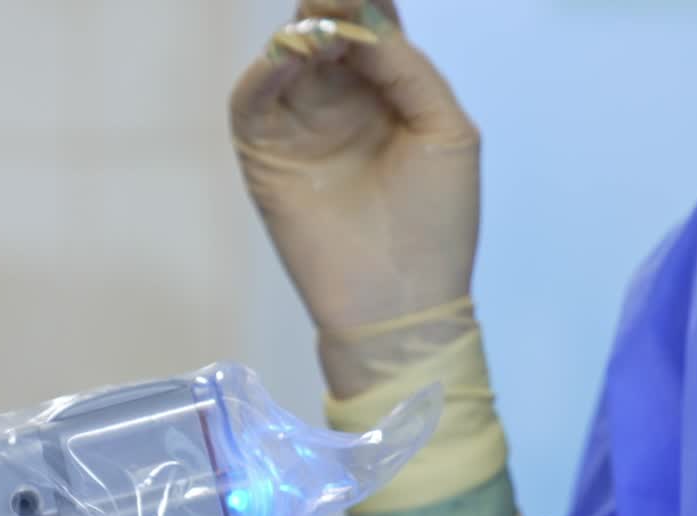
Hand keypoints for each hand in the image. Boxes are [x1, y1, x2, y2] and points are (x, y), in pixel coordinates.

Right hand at [231, 2, 480, 394]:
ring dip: (300, 34)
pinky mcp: (266, 160)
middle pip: (325, 30)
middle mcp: (341, 103)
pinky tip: (291, 56)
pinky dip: (263, 72)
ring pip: (286, 59)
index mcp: (390, 94)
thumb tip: (361, 19)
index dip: (366, 2)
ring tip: (319, 31)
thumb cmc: (435, 225)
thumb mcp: (445, 129)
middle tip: (332, 0)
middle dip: (329, 6)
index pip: (372, 24)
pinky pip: (251, 104)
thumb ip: (407, 70)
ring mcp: (301, 129)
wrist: (399, 303)